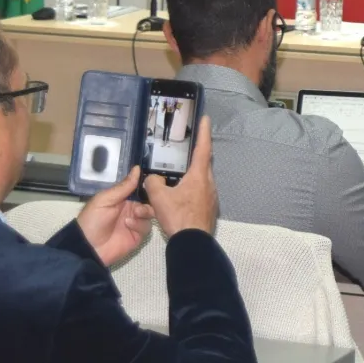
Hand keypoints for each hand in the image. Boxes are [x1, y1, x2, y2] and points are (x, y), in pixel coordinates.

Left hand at [76, 167, 154, 265]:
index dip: (147, 185)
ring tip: (133, 216)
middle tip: (143, 202)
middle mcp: (130, 209)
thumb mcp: (105, 199)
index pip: (139, 188)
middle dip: (149, 200)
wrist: (89, 247)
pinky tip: (129, 225)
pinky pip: (147, 227)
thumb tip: (137, 168)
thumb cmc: (93, 219)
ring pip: (150, 213)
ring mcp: (135, 222)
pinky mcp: (138, 236)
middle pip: (148, 201)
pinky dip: (139, 225)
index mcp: (122, 198)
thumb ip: (123, 186)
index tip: (155, 182)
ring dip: (143, 213)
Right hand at [146, 116, 218, 236]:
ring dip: (193, 174)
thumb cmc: (178, 217)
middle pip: (204, 163)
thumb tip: (152, 179)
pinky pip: (200, 192)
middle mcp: (209, 183)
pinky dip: (192, 189)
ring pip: (202, 179)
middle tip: (189, 145)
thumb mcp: (158, 198)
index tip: (205, 119)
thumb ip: (153, 183)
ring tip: (181, 172)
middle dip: (197, 153)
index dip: (204, 132)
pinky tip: (181, 195)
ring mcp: (211, 197)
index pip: (203, 147)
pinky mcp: (209, 209)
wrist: (193, 243)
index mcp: (199, 176)